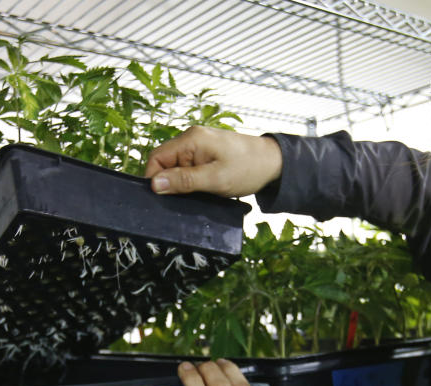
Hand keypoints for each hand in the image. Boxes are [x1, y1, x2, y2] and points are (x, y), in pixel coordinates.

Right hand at [145, 126, 282, 196]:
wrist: (275, 162)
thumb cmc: (249, 169)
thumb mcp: (215, 179)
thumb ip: (184, 181)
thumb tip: (155, 185)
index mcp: (190, 140)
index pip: (156, 158)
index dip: (154, 179)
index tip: (161, 199)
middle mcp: (191, 138)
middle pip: (165, 163)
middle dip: (170, 183)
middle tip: (182, 201)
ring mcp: (199, 145)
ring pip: (177, 167)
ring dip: (183, 184)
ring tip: (197, 195)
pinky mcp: (207, 154)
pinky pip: (189, 168)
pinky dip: (192, 181)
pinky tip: (203, 190)